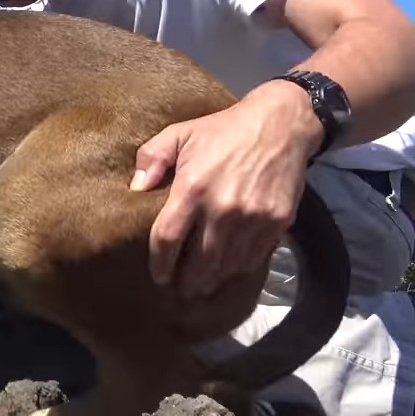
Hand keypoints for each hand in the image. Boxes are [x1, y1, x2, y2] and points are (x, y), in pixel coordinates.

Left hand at [130, 81, 323, 298]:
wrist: (282, 125)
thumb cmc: (223, 130)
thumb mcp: (179, 133)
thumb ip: (151, 159)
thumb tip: (135, 188)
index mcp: (192, 189)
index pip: (167, 239)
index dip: (159, 263)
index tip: (157, 276)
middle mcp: (222, 209)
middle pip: (199, 262)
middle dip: (186, 282)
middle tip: (178, 290)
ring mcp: (253, 219)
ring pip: (227, 266)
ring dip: (212, 281)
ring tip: (200, 287)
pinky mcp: (277, 222)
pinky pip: (254, 258)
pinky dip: (238, 269)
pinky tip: (227, 272)